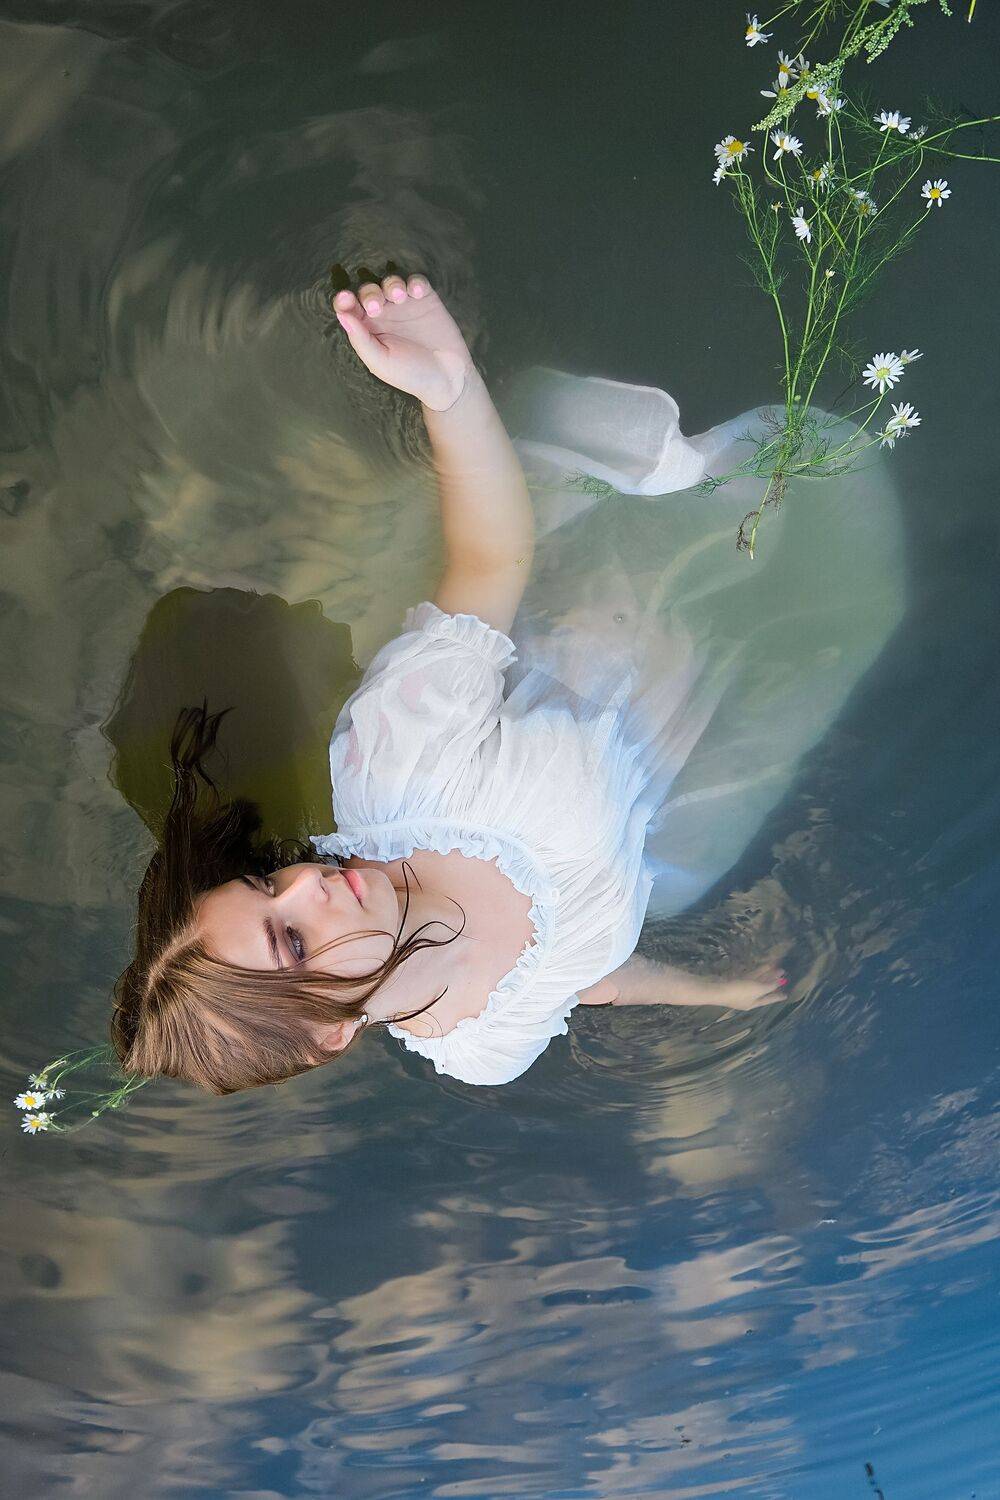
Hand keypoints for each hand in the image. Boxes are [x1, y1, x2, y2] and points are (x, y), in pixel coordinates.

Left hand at [331, 270, 475, 411]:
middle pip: (368, 290)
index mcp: (368, 329)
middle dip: (370, 294)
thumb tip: (341, 315)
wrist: (448, 378)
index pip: (349, 308)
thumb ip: (360, 339)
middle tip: (376, 307)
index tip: (346, 299)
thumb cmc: (410, 375)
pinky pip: (417, 281)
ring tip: (399, 297)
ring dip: (392, 285)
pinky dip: (415, 282)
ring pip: (391, 281)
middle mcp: (384, 314)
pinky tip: (416, 292)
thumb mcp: (380, 362)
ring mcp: (405, 305)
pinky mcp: (425, 299)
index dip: (344, 300)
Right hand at [699, 965, 789, 1010]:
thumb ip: (769, 986)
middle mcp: (747, 998)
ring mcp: (739, 989)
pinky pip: (747, 976)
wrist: (714, 989)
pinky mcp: (732, 981)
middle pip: (762, 989)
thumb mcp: (757, 989)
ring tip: (775, 966)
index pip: (768, 999)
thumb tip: (779, 983)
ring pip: (755, 981)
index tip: (786, 995)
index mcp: (753, 1003)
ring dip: (764, 973)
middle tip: (782, 973)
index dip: (777, 996)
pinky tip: (761, 966)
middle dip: (772, 981)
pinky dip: (755, 971)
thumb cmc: (738, 991)